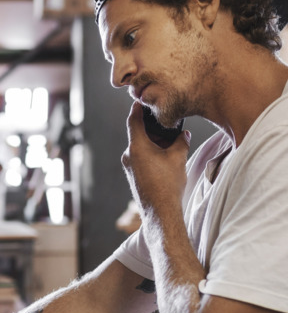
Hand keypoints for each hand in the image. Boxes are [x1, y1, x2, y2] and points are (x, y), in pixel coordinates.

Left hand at [121, 101, 189, 218]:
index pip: (134, 121)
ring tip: (171, 142)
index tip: (141, 101)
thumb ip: (180, 142)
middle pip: (138, 134)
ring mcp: (129, 166)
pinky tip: (165, 156)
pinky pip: (140, 158)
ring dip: (153, 142)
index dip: (138, 109)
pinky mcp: (133, 175)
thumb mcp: (178, 158)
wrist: (160, 212)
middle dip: (153, 128)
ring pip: (140, 147)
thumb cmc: (168, 184)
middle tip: (167, 123)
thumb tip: (183, 134)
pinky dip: (151, 153)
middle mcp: (128, 155)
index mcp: (136, 146)